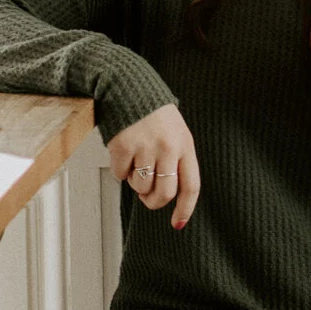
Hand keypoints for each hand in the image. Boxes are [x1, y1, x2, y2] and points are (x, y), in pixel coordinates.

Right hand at [107, 101, 200, 228]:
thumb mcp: (176, 133)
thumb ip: (176, 161)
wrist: (129, 86)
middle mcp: (168, 147)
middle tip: (146, 197)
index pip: (190, 185)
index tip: (178, 223)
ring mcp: (145, 147)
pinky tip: (124, 152)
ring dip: (135, 181)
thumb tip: (165, 196)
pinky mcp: (123, 146)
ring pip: (140, 186)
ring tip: (136, 160)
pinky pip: (120, 174)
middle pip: (164, 193)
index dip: (185, 208)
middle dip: (153, 202)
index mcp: (185, 145)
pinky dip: (119, 169)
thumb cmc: (153, 114)